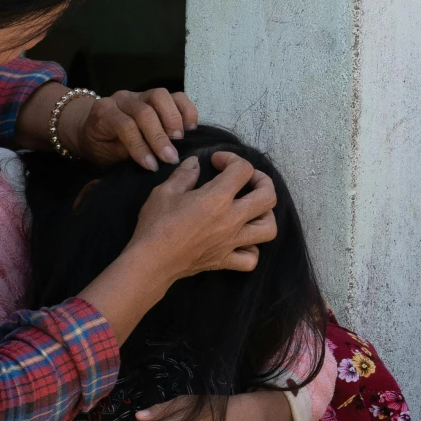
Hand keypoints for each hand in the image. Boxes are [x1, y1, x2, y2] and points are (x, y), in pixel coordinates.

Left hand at [71, 87, 198, 169]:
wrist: (95, 129)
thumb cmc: (102, 146)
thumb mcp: (107, 154)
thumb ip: (127, 153)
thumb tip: (153, 161)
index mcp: (104, 112)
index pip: (126, 126)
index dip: (140, 147)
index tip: (153, 166)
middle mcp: (122, 98)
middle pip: (145, 111)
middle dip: (159, 137)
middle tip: (171, 157)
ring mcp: (141, 94)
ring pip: (161, 96)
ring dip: (174, 120)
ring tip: (180, 140)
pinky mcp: (157, 96)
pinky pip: (176, 96)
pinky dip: (186, 111)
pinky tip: (190, 128)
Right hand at [125, 152, 277, 282]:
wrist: (151, 261)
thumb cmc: (156, 225)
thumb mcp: (165, 192)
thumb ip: (184, 175)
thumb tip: (195, 163)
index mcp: (218, 198)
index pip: (243, 170)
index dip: (232, 159)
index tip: (216, 162)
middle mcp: (232, 219)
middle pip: (268, 197)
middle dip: (262, 181)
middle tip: (245, 179)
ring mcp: (232, 242)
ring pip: (269, 229)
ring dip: (265, 215)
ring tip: (250, 209)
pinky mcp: (226, 261)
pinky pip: (251, 259)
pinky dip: (252, 249)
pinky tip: (240, 241)